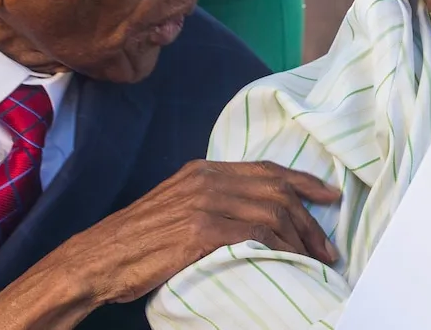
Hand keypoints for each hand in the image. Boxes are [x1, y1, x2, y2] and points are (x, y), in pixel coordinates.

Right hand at [16, 160, 340, 308]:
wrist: (100, 258)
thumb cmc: (136, 243)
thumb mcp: (176, 208)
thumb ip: (209, 202)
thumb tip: (247, 215)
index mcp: (202, 170)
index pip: (265, 168)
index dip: (303, 180)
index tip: (330, 195)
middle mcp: (207, 179)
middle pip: (277, 188)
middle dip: (310, 218)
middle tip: (328, 247)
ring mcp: (205, 202)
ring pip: (273, 210)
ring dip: (301, 238)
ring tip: (315, 261)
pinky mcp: (202, 229)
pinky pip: (257, 232)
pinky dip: (281, 247)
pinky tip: (290, 262)